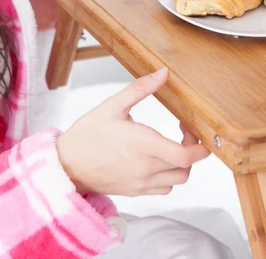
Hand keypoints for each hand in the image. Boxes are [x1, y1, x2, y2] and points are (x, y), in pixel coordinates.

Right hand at [56, 67, 209, 196]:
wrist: (66, 164)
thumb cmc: (87, 134)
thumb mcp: (112, 105)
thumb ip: (140, 88)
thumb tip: (163, 73)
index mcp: (143, 145)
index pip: (187, 155)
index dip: (198, 143)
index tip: (189, 126)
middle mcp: (146, 168)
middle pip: (187, 167)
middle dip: (192, 149)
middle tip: (182, 132)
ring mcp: (142, 183)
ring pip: (178, 179)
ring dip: (181, 163)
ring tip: (170, 145)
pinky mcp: (136, 192)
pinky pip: (164, 188)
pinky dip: (169, 175)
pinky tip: (157, 159)